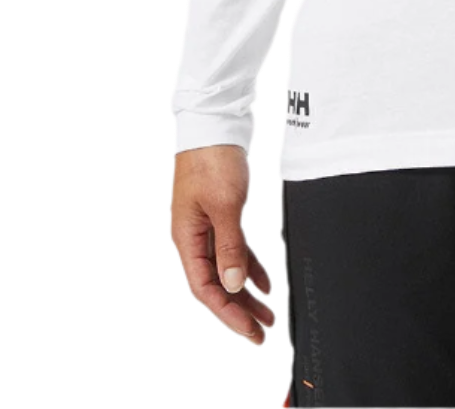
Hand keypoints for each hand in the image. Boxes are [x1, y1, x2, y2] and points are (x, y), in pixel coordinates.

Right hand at [169, 144, 277, 346]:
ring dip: (247, 292)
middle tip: (263, 333)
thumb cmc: (213, 159)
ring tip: (268, 315)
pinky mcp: (221, 214)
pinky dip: (250, 266)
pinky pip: (235, 250)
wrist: (215, 123)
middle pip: (216, 284)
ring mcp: (207, 226)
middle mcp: (193, 237)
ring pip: (227, 269)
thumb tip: (234, 285)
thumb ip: (230, 247)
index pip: (205, 289)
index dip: (228, 314)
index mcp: (186, 239)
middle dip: (239, 310)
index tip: (250, 333)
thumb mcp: (225, 205)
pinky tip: (266, 283)